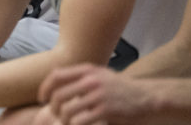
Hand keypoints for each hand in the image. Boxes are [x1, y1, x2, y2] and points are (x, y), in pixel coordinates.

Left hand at [39, 64, 154, 124]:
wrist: (148, 97)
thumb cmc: (121, 88)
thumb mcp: (100, 75)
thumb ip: (81, 77)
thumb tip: (57, 80)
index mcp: (87, 70)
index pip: (56, 75)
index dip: (45, 88)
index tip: (42, 98)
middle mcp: (91, 80)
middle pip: (59, 95)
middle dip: (53, 108)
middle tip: (55, 115)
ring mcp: (98, 95)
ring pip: (68, 110)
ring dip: (63, 119)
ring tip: (67, 122)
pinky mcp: (106, 110)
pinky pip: (80, 120)